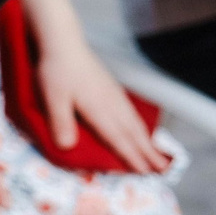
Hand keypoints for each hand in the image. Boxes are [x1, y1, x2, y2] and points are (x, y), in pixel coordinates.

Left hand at [35, 40, 173, 172]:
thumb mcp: (52, 97)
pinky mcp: (111, 87)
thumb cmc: (56, 70)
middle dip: (148, 151)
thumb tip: (67, 147)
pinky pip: (130, 112)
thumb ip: (60, 122)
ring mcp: (113, 94)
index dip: (132, 156)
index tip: (146, 172)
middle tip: (163, 169)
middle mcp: (111, 103)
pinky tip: (139, 129)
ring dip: (147, 139)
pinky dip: (139, 125)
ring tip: (157, 153)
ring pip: (135, 121)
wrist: (64, 42)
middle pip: (133, 132)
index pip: (119, 138)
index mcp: (99, 108)